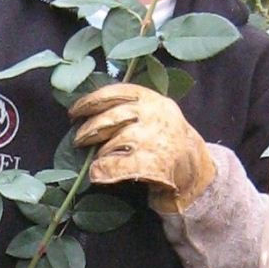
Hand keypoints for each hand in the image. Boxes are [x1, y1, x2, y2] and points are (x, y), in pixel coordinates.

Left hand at [72, 83, 215, 214]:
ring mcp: (153, 139)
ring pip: (111, 144)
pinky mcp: (152, 163)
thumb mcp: (154, 114)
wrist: (195, 168)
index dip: (88, 102)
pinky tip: (97, 174)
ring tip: (99, 159)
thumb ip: (129, 107)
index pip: (113, 93)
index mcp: (151, 98)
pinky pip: (115, 166)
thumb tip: (87, 110)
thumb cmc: (165, 140)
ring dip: (100, 154)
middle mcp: (152, 115)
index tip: (73, 112)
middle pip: (109, 119)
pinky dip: (102, 171)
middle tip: (77, 140)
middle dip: (88, 130)